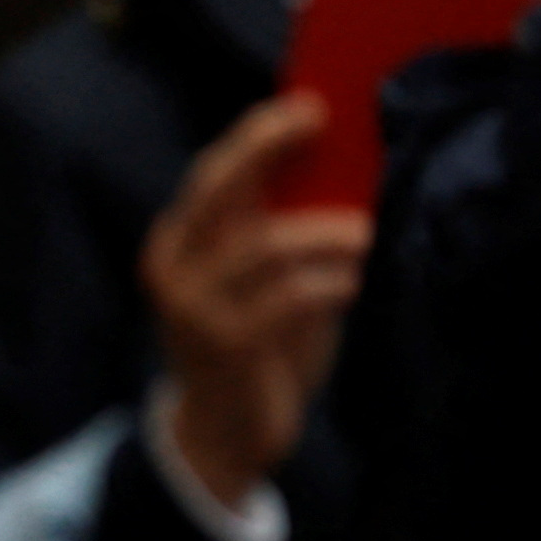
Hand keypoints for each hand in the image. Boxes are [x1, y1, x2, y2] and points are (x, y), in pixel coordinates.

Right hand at [141, 91, 369, 515]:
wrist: (227, 434)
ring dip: (327, 233)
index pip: (214, 173)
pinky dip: (329, 283)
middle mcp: (174, 267)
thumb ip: (281, 228)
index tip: (310, 106)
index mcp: (179, 242)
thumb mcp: (263, 280)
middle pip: (219, 186)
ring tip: (366, 233)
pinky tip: (351, 283)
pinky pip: (288, 298)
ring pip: (266, 245)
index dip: (258, 134)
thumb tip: (342, 162)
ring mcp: (194, 308)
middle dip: (269, 146)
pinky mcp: (226, 346)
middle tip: (324, 124)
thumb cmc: (260, 344)